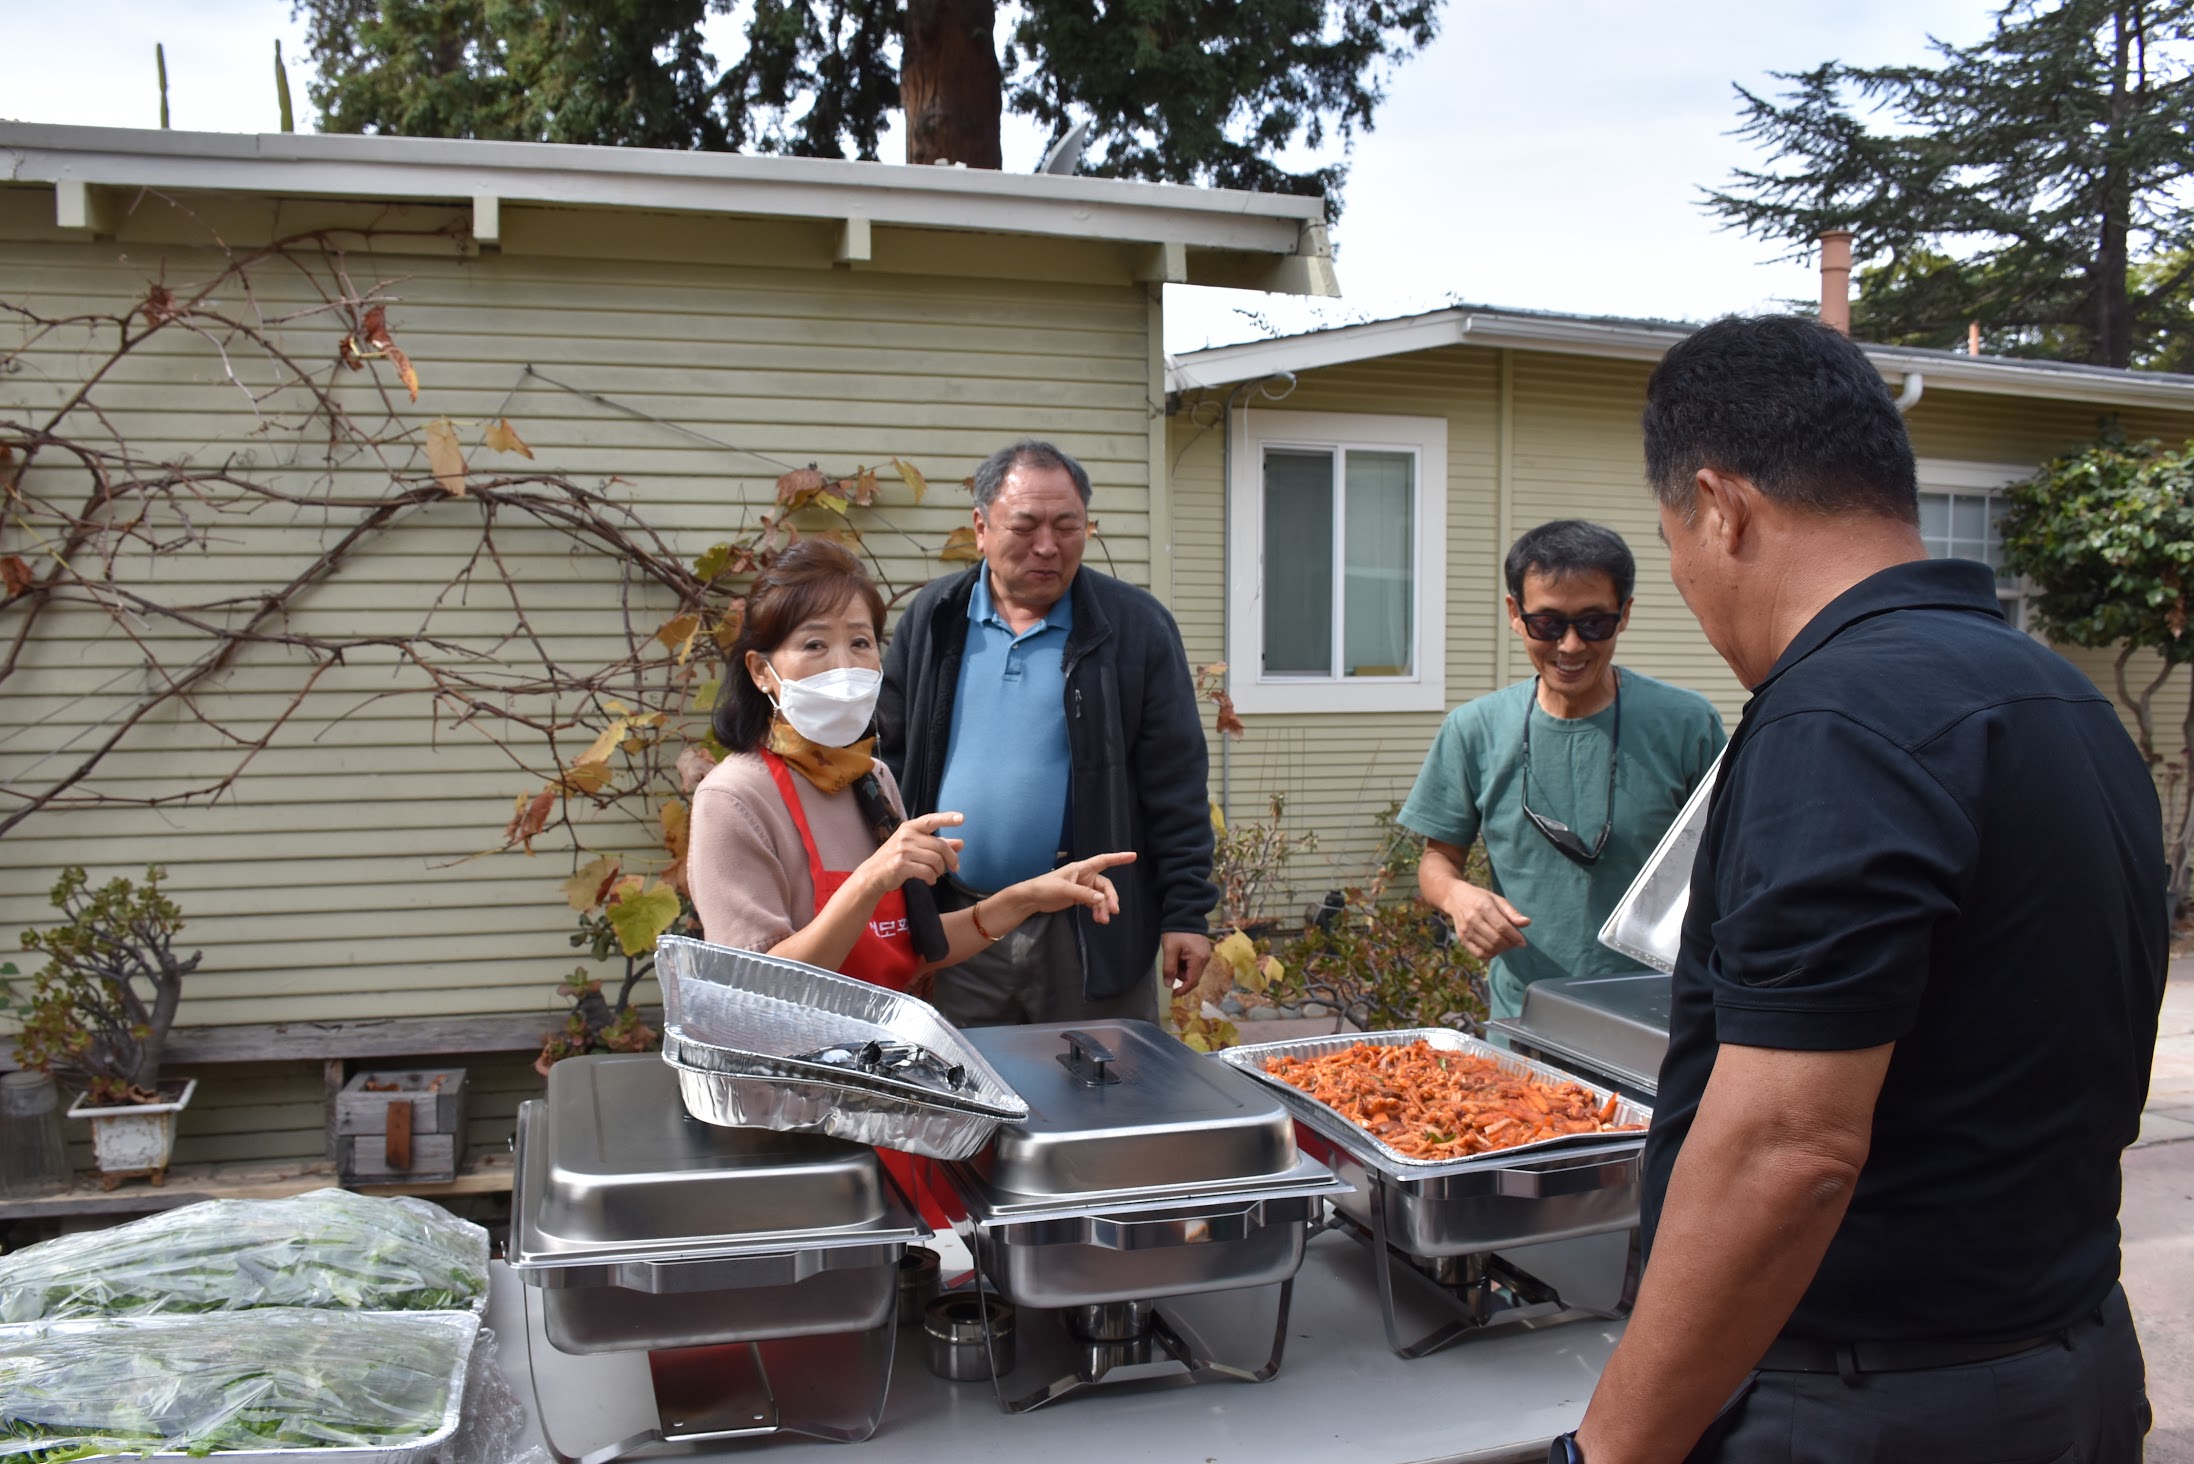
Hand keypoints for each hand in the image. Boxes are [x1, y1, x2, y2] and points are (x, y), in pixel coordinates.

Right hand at [856, 812, 962, 896]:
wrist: (873, 874)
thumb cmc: (898, 858)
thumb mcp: (916, 847)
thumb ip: (938, 844)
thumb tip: (961, 843)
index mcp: (910, 827)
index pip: (931, 820)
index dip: (946, 819)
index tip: (961, 818)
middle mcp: (906, 836)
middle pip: (940, 845)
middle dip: (951, 858)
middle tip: (955, 868)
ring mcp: (903, 850)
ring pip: (935, 860)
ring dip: (940, 870)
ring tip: (936, 874)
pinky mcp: (901, 865)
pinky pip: (927, 872)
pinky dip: (932, 878)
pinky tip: (930, 880)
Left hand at [1008, 851, 1135, 923]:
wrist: (1031, 899)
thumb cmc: (1045, 887)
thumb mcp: (1064, 889)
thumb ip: (1083, 894)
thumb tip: (1101, 899)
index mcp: (1081, 868)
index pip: (1103, 860)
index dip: (1118, 858)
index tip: (1133, 856)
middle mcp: (1084, 876)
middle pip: (1105, 885)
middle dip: (1110, 897)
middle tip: (1114, 911)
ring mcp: (1082, 887)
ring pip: (1100, 896)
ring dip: (1103, 907)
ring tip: (1103, 920)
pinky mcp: (1079, 897)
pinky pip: (1093, 903)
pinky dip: (1097, 910)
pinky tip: (1098, 919)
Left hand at [1161, 930, 1211, 993]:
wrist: (1185, 914)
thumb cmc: (1177, 931)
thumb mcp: (1170, 950)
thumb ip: (1169, 968)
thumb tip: (1168, 985)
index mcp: (1199, 959)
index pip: (1192, 981)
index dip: (1183, 990)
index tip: (1173, 993)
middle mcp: (1205, 959)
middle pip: (1193, 977)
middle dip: (1180, 976)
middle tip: (1170, 965)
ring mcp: (1206, 955)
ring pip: (1193, 971)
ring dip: (1182, 969)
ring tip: (1175, 955)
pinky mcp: (1203, 951)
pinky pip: (1195, 963)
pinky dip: (1186, 963)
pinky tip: (1180, 954)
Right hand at [1441, 883, 1528, 961]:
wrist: (1455, 898)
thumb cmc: (1480, 898)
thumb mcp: (1497, 899)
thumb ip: (1512, 912)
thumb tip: (1527, 923)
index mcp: (1483, 906)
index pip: (1502, 927)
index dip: (1515, 937)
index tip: (1523, 943)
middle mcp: (1472, 919)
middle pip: (1496, 939)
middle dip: (1510, 944)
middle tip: (1515, 943)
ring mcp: (1465, 930)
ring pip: (1489, 948)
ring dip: (1501, 950)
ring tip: (1506, 944)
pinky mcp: (1461, 938)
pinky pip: (1478, 954)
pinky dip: (1490, 955)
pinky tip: (1495, 949)